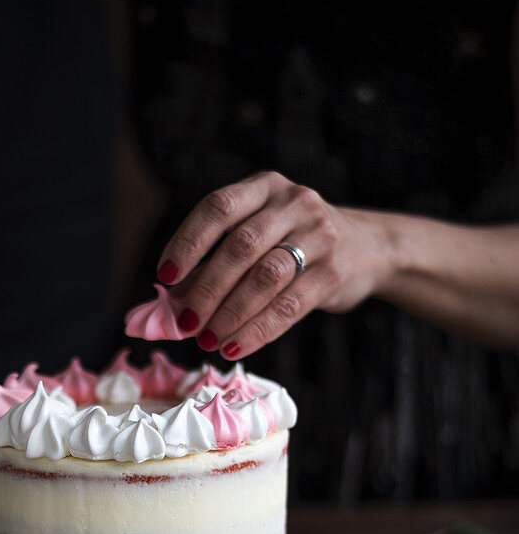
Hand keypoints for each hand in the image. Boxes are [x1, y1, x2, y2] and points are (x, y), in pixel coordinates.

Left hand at [156, 171, 394, 358]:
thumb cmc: (295, 244)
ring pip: (265, 277)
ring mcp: (319, 234)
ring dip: (230, 313)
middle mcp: (293, 203)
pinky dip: (257, 330)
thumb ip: (218, 259)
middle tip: (185, 322)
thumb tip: (171, 301)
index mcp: (265, 186)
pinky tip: (234, 347)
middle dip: (207, 288)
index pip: (218, 208)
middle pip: (241, 246)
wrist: (368, 248)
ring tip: (206, 339)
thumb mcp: (260, 234)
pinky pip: (289, 305)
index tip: (164, 277)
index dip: (188, 242)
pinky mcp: (335, 271)